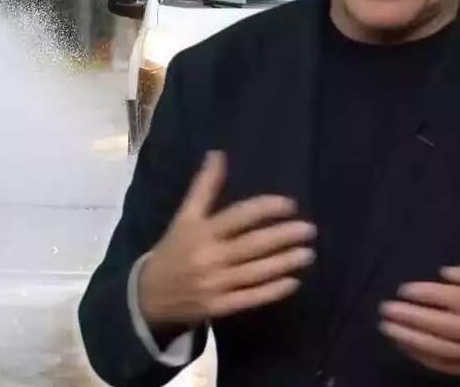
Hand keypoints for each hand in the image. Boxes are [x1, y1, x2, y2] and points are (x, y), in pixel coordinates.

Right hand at [138, 150, 316, 328]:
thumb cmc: (173, 249)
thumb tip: (218, 154)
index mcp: (200, 231)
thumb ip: (204, 186)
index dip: (265, 209)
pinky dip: (273, 290)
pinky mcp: (219, 306)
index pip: (238, 216)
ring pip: (256, 272)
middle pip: (252, 244)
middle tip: (309, 229)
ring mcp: (215, 283)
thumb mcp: (184, 216)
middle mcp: (209, 256)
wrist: (149, 294)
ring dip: (284, 262)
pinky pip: (251, 297)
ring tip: (308, 253)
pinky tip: (293, 281)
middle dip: (283, 236)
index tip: (290, 204)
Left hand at [379, 262, 459, 380]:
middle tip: (386, 310)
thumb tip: (444, 274)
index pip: (459, 301)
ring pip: (444, 351)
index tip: (404, 289)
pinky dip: (425, 358)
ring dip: (412, 340)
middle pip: (446, 328)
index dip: (429, 295)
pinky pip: (450, 367)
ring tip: (388, 328)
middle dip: (413, 319)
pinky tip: (406, 347)